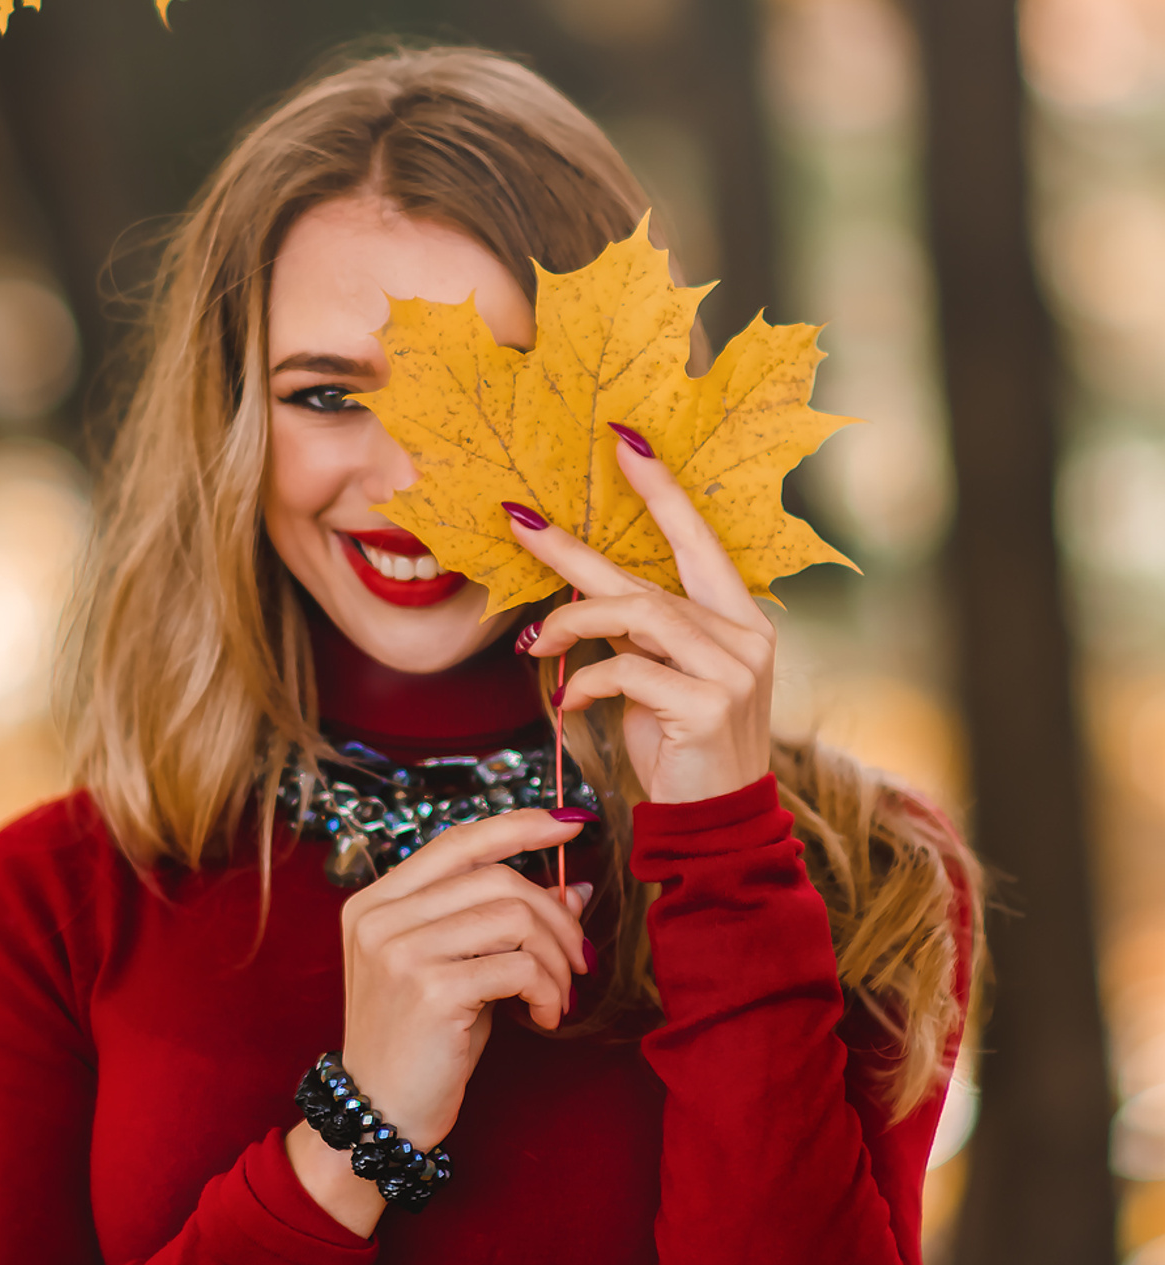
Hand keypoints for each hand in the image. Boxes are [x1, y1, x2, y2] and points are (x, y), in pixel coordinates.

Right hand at [288, 808, 588, 1234]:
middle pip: (497, 878)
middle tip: (580, 959)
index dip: (519, 826)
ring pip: (514, 917)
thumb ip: (503, 924)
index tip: (572, 824)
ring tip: (559, 995)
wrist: (379, 1114)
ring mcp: (399, 950)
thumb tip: (574, 887)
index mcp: (375, 902)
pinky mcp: (429, 988)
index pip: (457, 843)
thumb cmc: (422, 1044)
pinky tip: (543, 1017)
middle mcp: (379, 917)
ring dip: (555, 959)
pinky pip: (518, 965)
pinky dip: (547, 990)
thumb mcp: (460, 972)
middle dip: (555, 917)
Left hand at [510, 435, 775, 804]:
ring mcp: (734, 668)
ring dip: (570, 623)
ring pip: (635, 615)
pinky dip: (586, 681)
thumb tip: (579, 598)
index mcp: (738, 619)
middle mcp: (745, 635)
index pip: (697, 540)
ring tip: (532, 646)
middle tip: (519, 522)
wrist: (714, 822)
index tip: (623, 442)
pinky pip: (628, 670)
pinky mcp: (709, 703)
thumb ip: (635, 634)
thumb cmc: (682, 748)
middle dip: (573, 550)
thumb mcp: (659, 679)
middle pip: (645, 577)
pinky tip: (569, 701)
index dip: (661, 490)